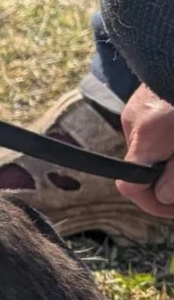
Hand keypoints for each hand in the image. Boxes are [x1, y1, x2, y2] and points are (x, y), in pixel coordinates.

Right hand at [116, 84, 173, 216]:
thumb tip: (161, 196)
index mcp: (146, 136)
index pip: (130, 185)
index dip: (154, 204)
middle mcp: (135, 121)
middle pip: (143, 168)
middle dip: (168, 183)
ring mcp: (139, 105)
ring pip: (153, 148)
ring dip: (172, 161)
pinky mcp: (149, 94)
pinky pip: (156, 128)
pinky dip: (170, 139)